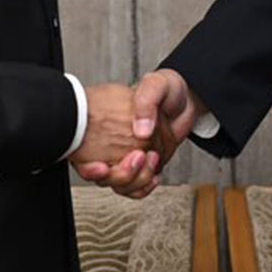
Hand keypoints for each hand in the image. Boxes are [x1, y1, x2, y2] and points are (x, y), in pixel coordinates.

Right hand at [76, 69, 205, 198]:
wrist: (184, 99)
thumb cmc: (167, 89)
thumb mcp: (156, 84)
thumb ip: (146, 100)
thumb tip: (141, 129)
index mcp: (107, 121)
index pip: (87, 152)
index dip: (90, 166)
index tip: (101, 167)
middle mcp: (113, 141)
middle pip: (103, 174)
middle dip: (119, 175)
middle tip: (138, 156)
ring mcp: (126, 155)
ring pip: (118, 183)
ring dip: (133, 181)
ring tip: (150, 161)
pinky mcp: (140, 165)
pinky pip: (134, 187)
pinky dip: (142, 187)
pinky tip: (152, 177)